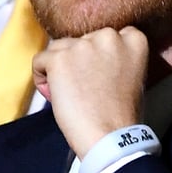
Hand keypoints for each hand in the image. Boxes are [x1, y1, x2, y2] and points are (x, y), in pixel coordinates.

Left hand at [32, 26, 148, 158]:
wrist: (110, 136)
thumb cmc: (120, 114)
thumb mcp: (130, 74)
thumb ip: (114, 57)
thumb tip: (87, 53)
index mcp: (133, 39)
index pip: (106, 35)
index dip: (97, 56)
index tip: (98, 76)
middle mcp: (108, 36)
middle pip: (80, 40)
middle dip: (77, 61)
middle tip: (84, 89)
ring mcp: (82, 46)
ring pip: (59, 49)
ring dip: (59, 69)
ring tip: (70, 94)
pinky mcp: (59, 59)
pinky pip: (39, 60)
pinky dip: (41, 78)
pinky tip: (53, 95)